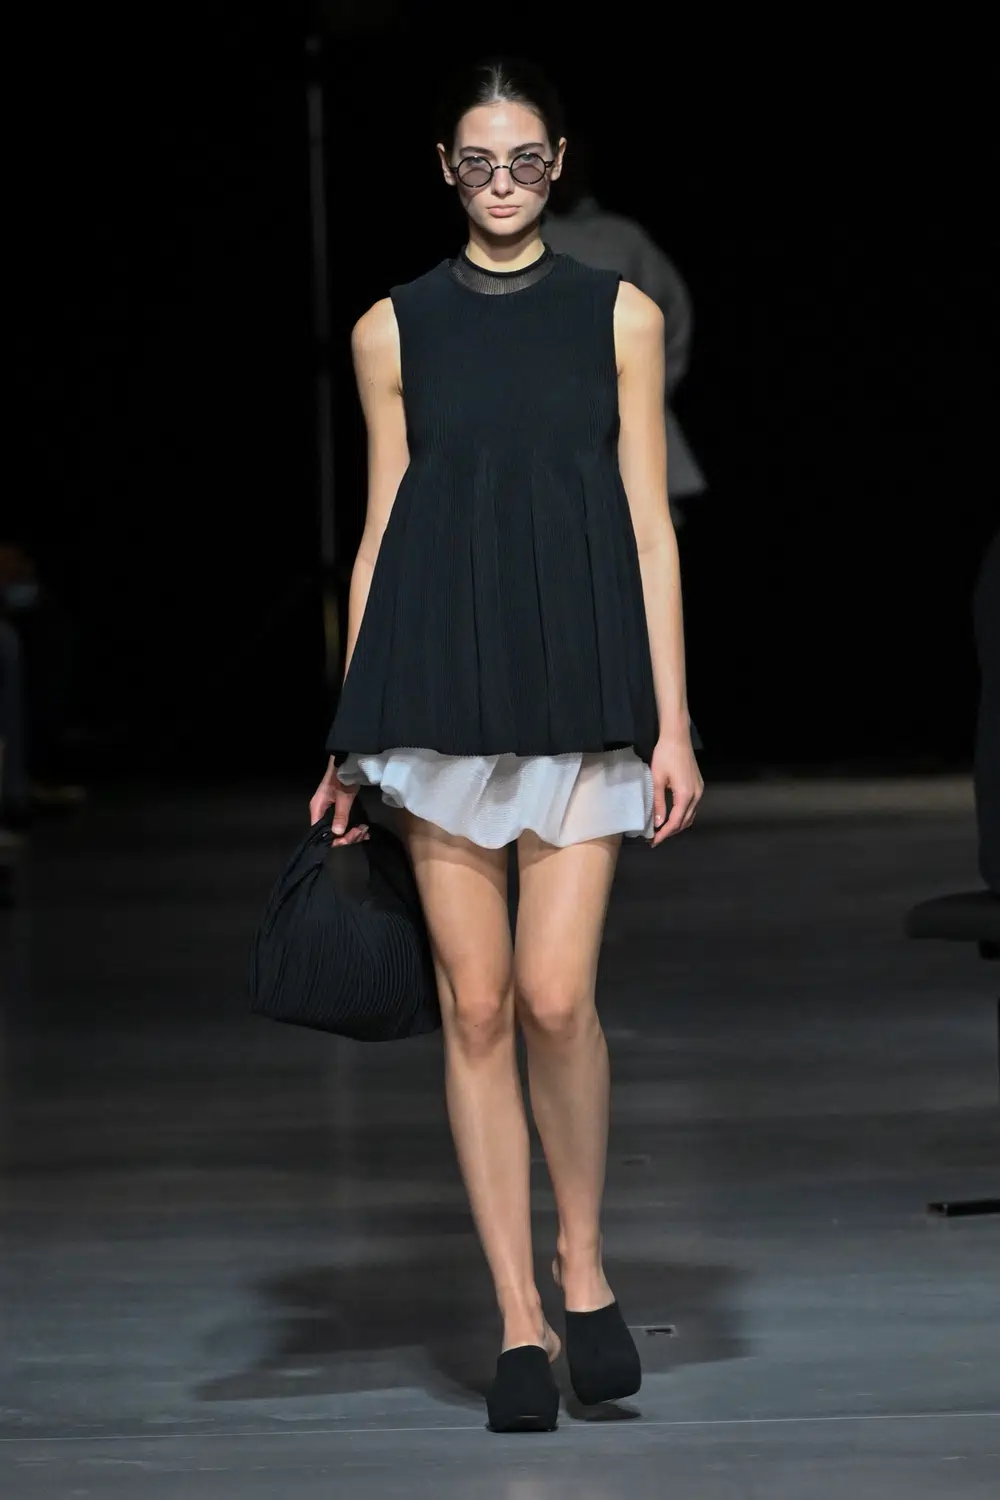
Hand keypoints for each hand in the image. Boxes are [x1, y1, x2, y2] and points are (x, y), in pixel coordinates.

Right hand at [309, 759, 368, 846]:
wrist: (347, 761)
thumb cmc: (343, 777)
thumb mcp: (344, 797)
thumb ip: (340, 815)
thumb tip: (337, 833)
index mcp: (317, 808)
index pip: (320, 832)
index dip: (334, 839)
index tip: (349, 838)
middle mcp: (320, 811)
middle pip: (330, 832)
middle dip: (347, 836)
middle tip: (361, 832)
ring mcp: (328, 810)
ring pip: (338, 828)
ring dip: (351, 832)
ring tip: (365, 831)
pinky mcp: (337, 808)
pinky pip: (342, 822)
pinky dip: (352, 826)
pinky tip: (363, 828)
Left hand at [649, 732, 702, 847]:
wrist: (677, 738)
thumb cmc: (665, 756)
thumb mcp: (657, 780)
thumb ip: (658, 803)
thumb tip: (658, 823)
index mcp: (685, 795)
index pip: (675, 822)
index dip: (664, 834)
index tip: (653, 841)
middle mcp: (696, 795)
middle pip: (685, 822)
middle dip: (671, 832)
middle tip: (655, 838)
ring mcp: (700, 790)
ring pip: (691, 816)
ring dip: (678, 825)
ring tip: (662, 830)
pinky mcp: (699, 786)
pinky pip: (692, 807)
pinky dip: (683, 815)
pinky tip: (672, 816)